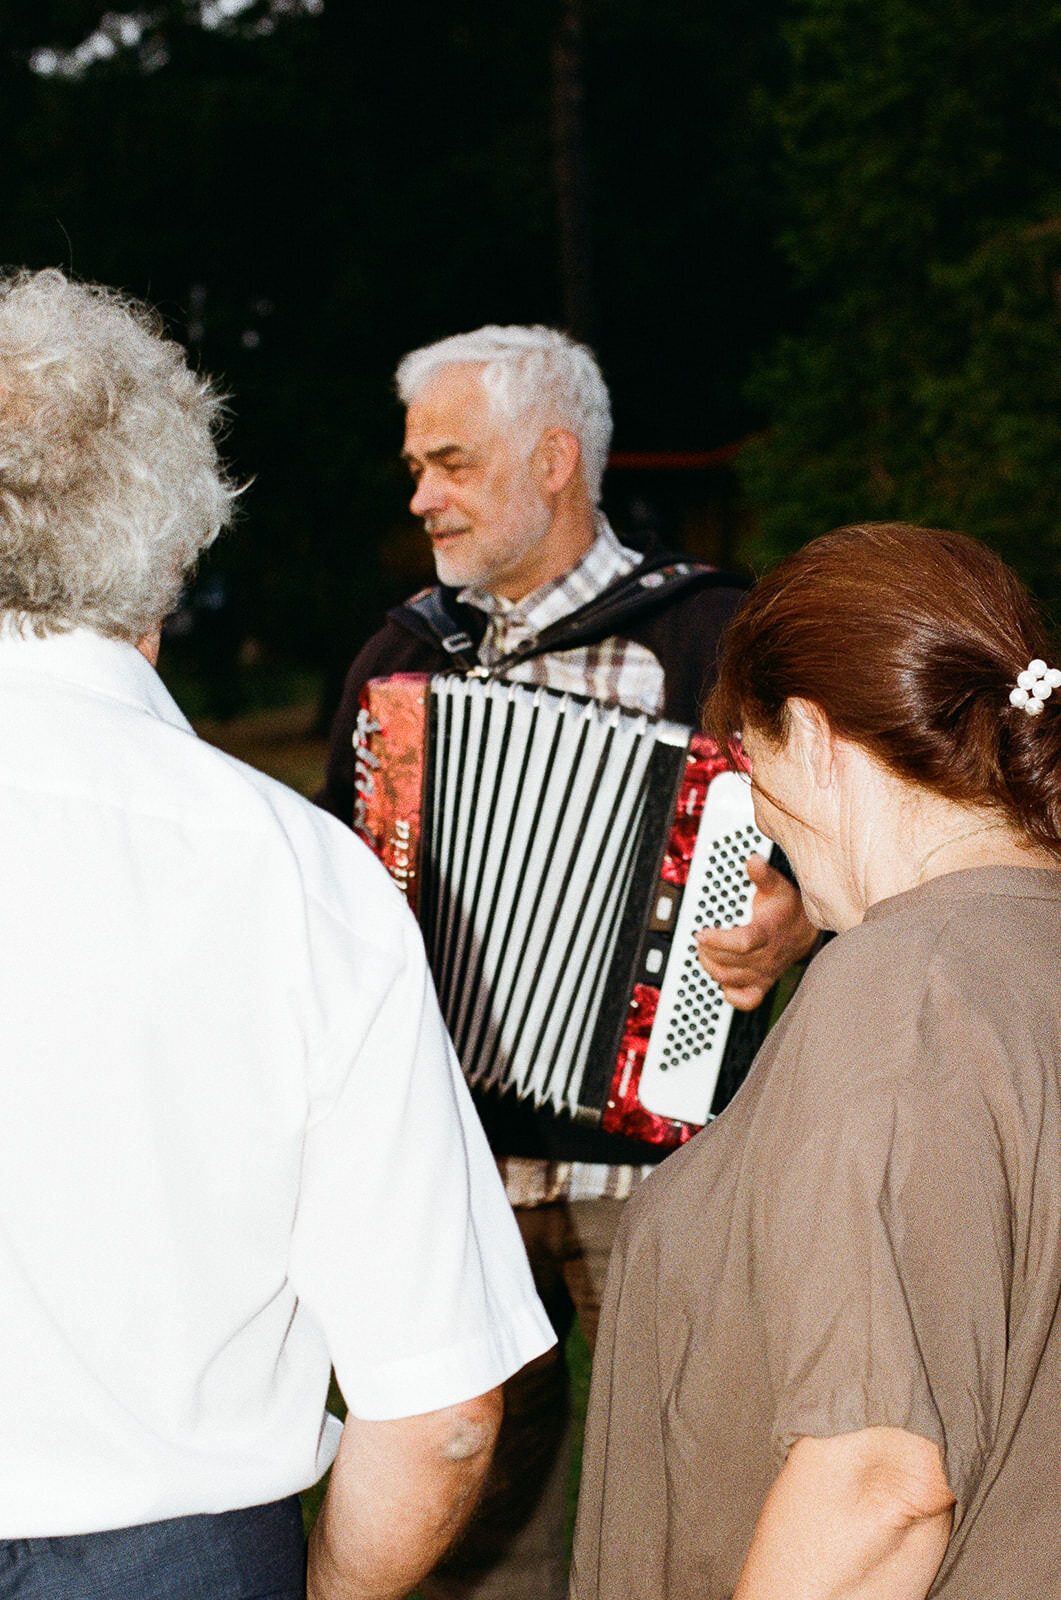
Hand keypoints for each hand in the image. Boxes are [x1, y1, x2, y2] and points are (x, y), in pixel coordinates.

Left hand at [695, 853, 816, 1010]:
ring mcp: (763, 974)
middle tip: (700, 938)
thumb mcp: (778, 887)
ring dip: (711, 967)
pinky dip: (730, 994)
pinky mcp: (762, 985)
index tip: (701, 932)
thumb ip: (763, 875)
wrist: (806, 931)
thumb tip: (753, 860)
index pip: (741, 943)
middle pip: (729, 963)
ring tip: (704, 952)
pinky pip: (745, 1000)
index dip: (718, 940)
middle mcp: (765, 958)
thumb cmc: (788, 909)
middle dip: (707, 951)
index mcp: (767, 934)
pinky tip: (722, 980)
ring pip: (730, 979)